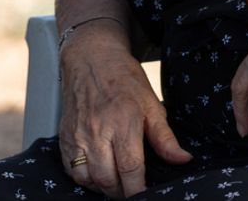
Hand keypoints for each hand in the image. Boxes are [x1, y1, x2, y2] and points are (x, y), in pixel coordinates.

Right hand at [59, 28, 192, 197]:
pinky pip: (72, 171)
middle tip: (135, 189)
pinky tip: (100, 174)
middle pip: (108, 180)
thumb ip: (165, 138)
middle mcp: (96, 134)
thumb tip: (183, 160)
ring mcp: (77, 138)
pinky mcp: (65, 139)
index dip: (139, 189)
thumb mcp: (152, 105)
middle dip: (123, 192)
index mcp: (123, 124)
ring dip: (104, 187)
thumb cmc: (124, 80)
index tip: (147, 195)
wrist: (91, 60)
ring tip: (119, 183)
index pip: (130, 169)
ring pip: (88, 179)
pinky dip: (87, 179)